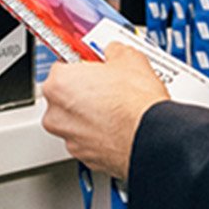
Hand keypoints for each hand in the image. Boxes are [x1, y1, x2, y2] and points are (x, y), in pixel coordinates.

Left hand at [39, 42, 167, 176]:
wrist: (152, 137)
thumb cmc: (136, 104)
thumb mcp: (130, 58)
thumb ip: (114, 51)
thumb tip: (115, 52)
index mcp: (59, 84)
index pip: (63, 67)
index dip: (83, 66)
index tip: (94, 68)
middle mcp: (56, 114)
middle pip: (65, 97)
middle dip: (84, 92)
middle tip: (108, 88)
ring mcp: (69, 138)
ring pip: (75, 122)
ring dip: (91, 116)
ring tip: (117, 110)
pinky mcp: (84, 157)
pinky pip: (88, 141)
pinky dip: (100, 135)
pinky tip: (118, 128)